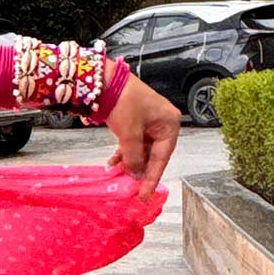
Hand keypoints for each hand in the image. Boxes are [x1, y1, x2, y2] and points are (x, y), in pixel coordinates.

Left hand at [104, 71, 181, 191]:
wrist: (104, 79)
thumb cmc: (123, 102)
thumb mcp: (129, 134)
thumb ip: (134, 157)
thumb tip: (135, 174)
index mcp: (169, 124)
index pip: (162, 157)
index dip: (152, 177)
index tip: (144, 195)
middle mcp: (163, 122)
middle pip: (153, 154)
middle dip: (139, 169)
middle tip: (130, 187)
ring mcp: (149, 121)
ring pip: (142, 149)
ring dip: (130, 161)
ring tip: (118, 173)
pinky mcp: (136, 120)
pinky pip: (134, 141)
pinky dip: (125, 152)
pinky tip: (114, 161)